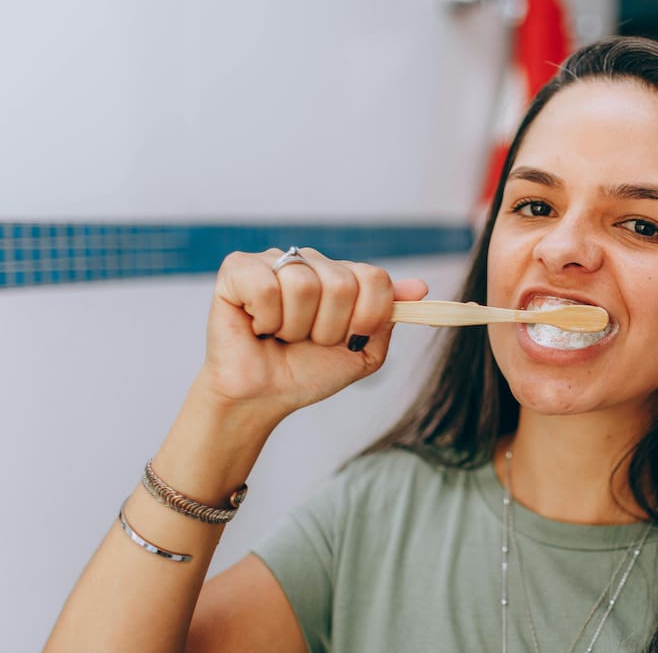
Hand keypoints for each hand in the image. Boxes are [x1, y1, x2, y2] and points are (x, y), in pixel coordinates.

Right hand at [195, 247, 428, 424]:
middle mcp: (309, 261)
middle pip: (342, 282)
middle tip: (308, 340)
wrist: (264, 397)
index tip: (349, 339)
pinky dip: (267, 320)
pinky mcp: (237, 269)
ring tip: (282, 335)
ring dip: (296, 326)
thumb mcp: (363, 351)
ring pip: (304, 285)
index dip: (367, 316)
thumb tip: (420, 288)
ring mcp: (273, 261)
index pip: (375, 278)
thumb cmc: (309, 372)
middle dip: (329, 327)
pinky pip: (266, 287)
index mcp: (341, 275)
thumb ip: (389, 317)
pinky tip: (258, 326)